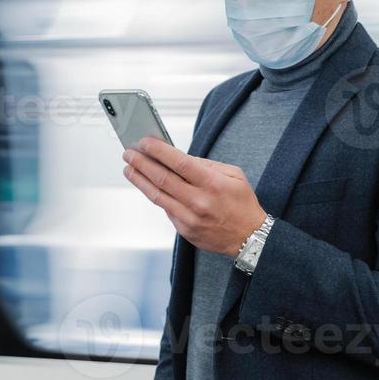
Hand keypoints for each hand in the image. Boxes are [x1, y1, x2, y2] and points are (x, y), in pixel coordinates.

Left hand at [122, 137, 266, 256]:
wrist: (250, 238)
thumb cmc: (242, 204)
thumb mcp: (234, 175)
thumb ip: (207, 165)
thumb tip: (181, 158)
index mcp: (212, 184)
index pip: (179, 162)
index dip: (159, 151)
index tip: (144, 142)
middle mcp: (199, 201)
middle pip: (162, 178)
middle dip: (142, 163)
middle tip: (128, 153)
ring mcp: (189, 218)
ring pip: (157, 196)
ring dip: (140, 180)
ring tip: (129, 168)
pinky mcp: (184, 230)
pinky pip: (166, 209)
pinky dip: (156, 196)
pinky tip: (148, 186)